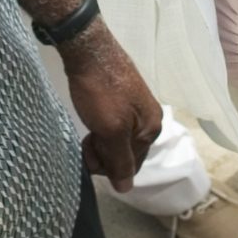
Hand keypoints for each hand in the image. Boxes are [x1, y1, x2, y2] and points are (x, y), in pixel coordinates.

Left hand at [57, 21, 162, 187]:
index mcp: (151, 128)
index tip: (89, 154)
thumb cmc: (101, 91)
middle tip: (86, 141)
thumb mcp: (111, 130)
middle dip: (104, 154)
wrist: (88, 49)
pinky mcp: (121, 98)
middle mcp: (148, 119)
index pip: (132, 166)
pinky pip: (113, 125)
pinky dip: (99, 129)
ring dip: (99, 142)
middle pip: (126, 154)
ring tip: (85, 131)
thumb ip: (119, 160)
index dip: (109, 167)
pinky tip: (89, 121)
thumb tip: (127, 188)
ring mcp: (135, 107)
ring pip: (117, 140)